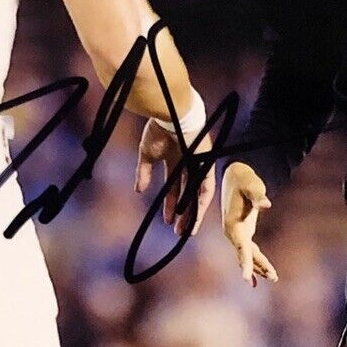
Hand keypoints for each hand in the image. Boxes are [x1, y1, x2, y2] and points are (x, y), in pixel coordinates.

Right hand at [135, 120, 214, 234]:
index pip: (175, 188)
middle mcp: (189, 165)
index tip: (167, 220)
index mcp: (175, 160)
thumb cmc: (159, 129)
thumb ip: (144, 172)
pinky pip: (206, 188)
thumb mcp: (147, 154)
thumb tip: (139, 191)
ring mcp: (199, 165)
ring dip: (193, 213)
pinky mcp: (207, 165)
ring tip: (187, 230)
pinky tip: (196, 216)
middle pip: (187, 195)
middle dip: (183, 214)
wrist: (171, 114)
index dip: (170, 204)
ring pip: (197, 195)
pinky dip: (201, 203)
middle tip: (178, 231)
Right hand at [221, 162, 277, 285]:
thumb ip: (258, 196)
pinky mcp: (243, 233)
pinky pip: (250, 252)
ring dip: (259, 267)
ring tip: (274, 278)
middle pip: (246, 255)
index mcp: (232, 225)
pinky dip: (256, 263)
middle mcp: (232, 233)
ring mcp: (237, 234)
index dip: (245, 263)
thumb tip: (267, 204)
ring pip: (248, 256)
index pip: (241, 248)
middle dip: (258, 267)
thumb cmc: (245, 181)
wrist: (236, 177)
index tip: (245, 278)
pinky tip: (261, 275)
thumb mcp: (253, 187)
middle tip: (274, 277)